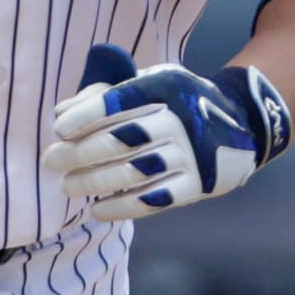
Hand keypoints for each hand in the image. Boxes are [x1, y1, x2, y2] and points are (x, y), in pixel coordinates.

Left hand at [45, 42, 289, 220]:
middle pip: (122, 138)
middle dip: (80, 152)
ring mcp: (192, 154)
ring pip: (134, 171)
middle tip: (52, 160)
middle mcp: (181, 119)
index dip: (86, 115)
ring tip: (67, 185)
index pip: (120, 100)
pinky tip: (96, 209)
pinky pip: (154, 200)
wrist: (241, 124)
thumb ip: (107, 94)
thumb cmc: (178, 102)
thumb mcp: (152, 84)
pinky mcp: (198, 184)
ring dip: (94, 181)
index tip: (59, 128)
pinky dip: (122, 207)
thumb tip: (61, 114)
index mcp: (166, 88)